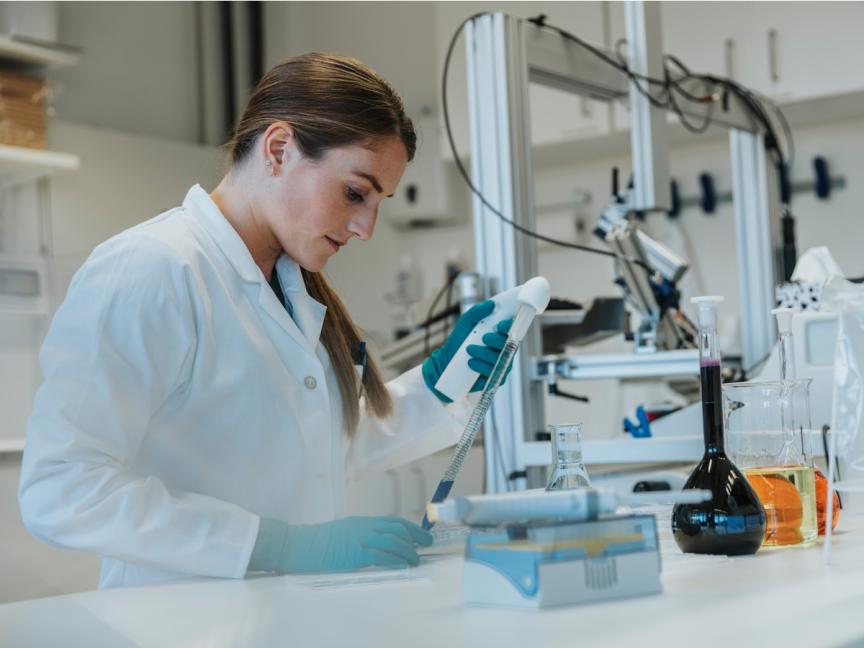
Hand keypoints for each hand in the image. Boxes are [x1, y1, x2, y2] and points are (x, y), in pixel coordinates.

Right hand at [248, 516, 432, 573]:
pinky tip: (403, 565)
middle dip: (415, 538)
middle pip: (397, 529)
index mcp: (362, 522)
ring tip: (417, 560)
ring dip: (408, 551)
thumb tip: (379, 544)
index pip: (393, 521)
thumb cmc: (316, 542)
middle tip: (426, 547)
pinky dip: (395, 560)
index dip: (411, 528)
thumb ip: (360, 535)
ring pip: (392, 541)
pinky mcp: (353, 553)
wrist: (296, 544)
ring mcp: (359, 539)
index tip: (423, 536)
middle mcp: (364, 527)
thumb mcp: (343, 532)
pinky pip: (380, 556)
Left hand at [422, 300, 513, 402]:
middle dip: (495, 340)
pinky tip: (470, 363)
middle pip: (508, 344)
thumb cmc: (459, 341)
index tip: (499, 325)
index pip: (512, 329)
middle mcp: (504, 349)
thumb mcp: (465, 323)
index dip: (509, 327)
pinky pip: (493, 372)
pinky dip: (480, 366)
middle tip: (483, 338)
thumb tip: (491, 304)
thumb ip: (477, 312)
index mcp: (500, 334)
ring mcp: (501, 364)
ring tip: (469, 350)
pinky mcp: (496, 378)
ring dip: (483, 353)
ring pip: (499, 359)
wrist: (446, 362)